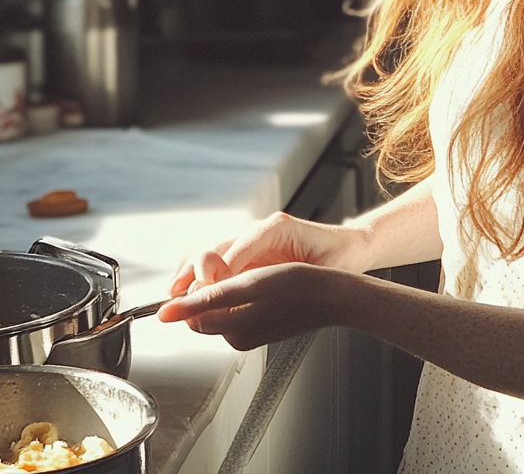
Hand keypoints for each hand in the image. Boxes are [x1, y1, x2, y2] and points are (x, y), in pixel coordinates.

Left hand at [158, 262, 346, 350]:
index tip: (216, 266)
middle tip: (233, 265)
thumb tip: (165, 313)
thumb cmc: (299, 285)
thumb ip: (203, 299)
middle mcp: (237, 336)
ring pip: (220, 303)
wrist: (336, 293)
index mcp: (232, 331)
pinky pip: (238, 303)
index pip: (191, 310)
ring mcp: (251, 330)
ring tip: (250, 268)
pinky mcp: (263, 322)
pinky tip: (259, 275)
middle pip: (203, 308)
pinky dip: (241, 287)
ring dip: (225, 282)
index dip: (197, 283)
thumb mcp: (248, 284)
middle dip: (209, 282)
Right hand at [167, 211, 371, 299]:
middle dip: (197, 270)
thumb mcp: (325, 267)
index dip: (222, 270)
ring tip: (174, 294)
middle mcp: (259, 230)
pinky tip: (186, 292)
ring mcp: (251, 240)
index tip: (208, 290)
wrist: (349, 248)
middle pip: (216, 245)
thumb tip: (270, 288)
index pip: (240, 246)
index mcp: (277, 228)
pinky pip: (215, 261)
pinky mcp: (247, 253)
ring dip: (190, 272)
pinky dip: (197, 275)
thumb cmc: (339, 257)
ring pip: (210, 251)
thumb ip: (299, 275)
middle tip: (185, 295)